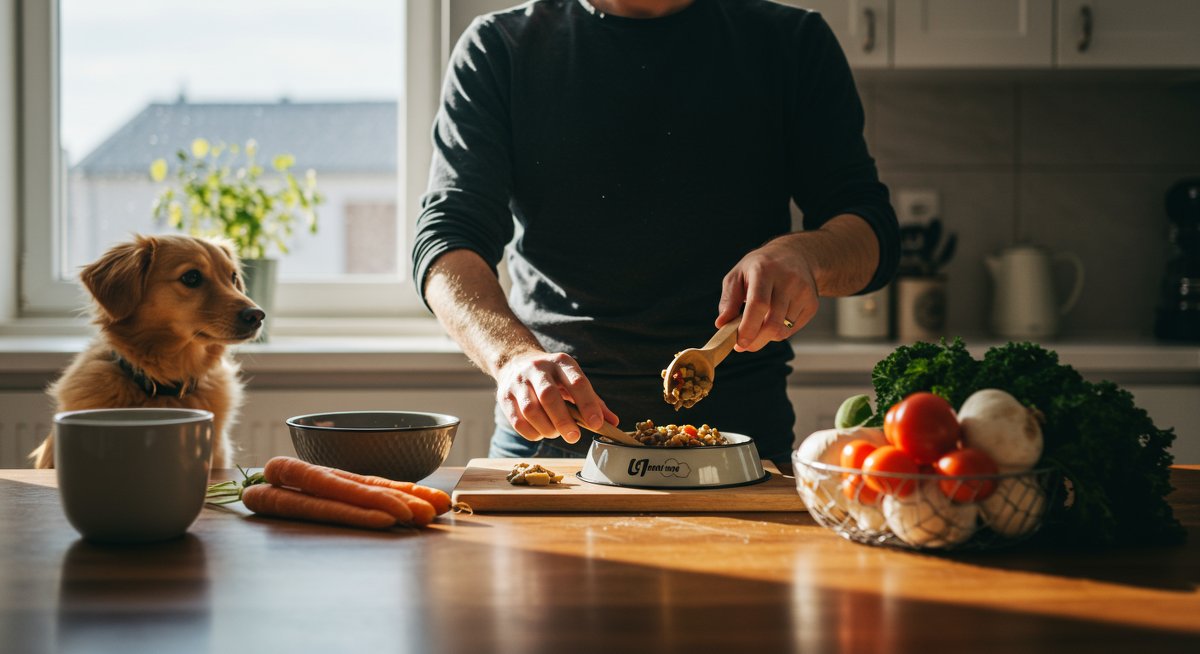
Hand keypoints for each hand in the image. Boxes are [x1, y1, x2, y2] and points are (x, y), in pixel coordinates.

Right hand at [495, 351, 618, 443]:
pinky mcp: (504, 396)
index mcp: (561, 363)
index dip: (587, 404)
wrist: (516, 362)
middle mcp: (538, 368)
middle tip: (574, 437)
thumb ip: (593, 401)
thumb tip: (613, 423)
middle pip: (549, 396)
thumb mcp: (573, 380)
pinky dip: (532, 433)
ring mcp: (518, 382)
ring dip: (547, 428)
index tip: (596, 424)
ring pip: (531, 410)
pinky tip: (540, 433)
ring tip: (556, 433)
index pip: (577, 382)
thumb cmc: (553, 378)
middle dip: (563, 421)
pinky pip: (517, 421)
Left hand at [717, 234, 817, 351]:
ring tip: (759, 322)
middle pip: (773, 322)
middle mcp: (787, 280)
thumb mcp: (738, 275)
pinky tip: (774, 317)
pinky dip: (779, 331)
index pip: (759, 304)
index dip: (748, 327)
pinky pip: (792, 330)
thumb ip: (729, 300)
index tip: (739, 343)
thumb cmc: (761, 267)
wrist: (796, 255)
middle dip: (756, 341)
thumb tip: (722, 324)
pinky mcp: (812, 304)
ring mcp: (803, 292)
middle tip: (744, 345)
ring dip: (766, 335)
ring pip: (782, 330)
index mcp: (764, 270)